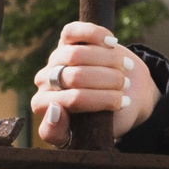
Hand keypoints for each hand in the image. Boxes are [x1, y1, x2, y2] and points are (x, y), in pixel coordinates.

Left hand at [31, 21, 159, 145]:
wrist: (124, 95)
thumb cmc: (105, 121)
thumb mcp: (86, 137)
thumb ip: (60, 133)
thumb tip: (54, 110)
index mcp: (43, 106)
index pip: (70, 101)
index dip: (100, 100)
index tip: (119, 103)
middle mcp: (44, 82)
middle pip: (76, 76)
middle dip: (109, 82)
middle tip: (125, 87)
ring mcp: (55, 59)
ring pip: (77, 53)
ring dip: (110, 61)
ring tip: (123, 71)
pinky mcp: (67, 40)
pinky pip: (73, 31)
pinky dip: (96, 35)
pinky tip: (112, 42)